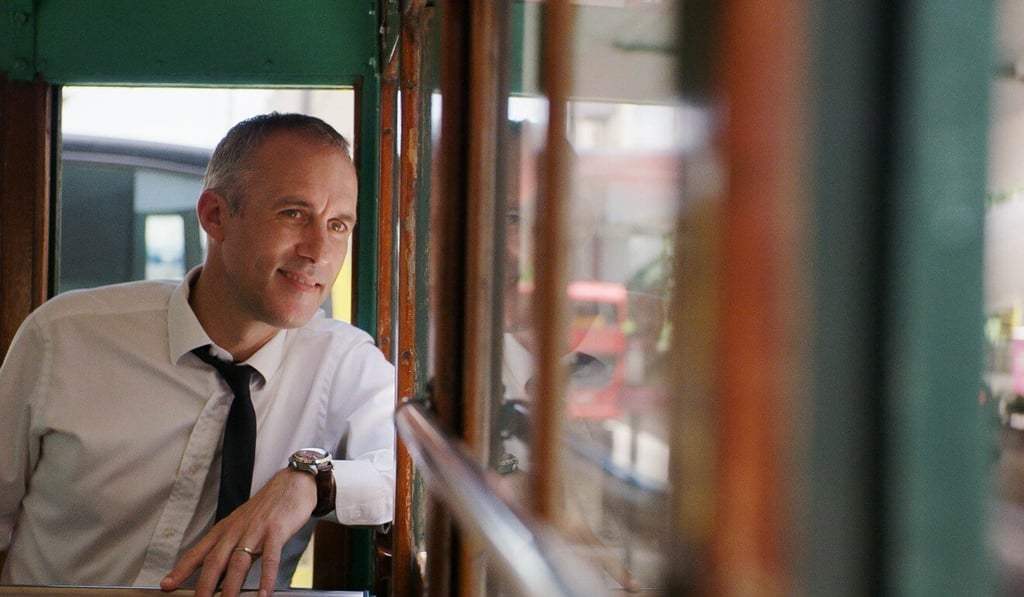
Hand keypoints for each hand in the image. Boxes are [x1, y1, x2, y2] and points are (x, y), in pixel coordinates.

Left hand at [160, 468, 316, 596]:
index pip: (199, 551)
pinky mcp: (277, 530)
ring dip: (232, 586)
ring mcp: (256, 530)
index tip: (167, 584)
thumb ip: (230, 547)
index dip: (182, 569)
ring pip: (239, 561)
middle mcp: (237, 529)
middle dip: (204, 585)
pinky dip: (266, 577)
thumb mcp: (242, 524)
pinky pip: (271, 557)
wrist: (292, 483)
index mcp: (226, 528)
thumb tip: (218, 573)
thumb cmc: (267, 507)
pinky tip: (264, 593)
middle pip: (215, 560)